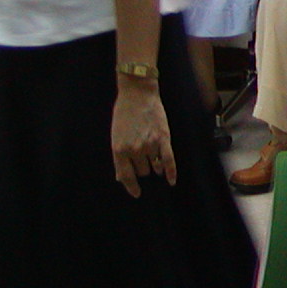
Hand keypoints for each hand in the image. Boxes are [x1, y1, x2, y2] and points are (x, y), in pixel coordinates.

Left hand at [110, 80, 175, 197]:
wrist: (138, 94)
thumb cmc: (124, 113)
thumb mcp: (115, 136)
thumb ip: (119, 157)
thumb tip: (121, 177)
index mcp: (119, 150)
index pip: (126, 176)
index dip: (131, 187)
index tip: (137, 193)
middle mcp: (134, 150)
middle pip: (142, 171)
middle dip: (142, 168)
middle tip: (143, 160)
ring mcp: (150, 145)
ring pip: (155, 166)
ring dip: (155, 166)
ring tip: (155, 160)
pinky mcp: (163, 138)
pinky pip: (169, 160)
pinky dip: (171, 172)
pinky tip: (171, 180)